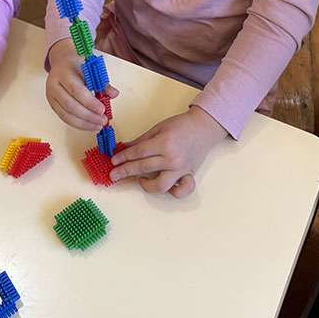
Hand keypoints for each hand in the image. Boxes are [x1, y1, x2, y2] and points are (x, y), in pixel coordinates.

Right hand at [46, 38, 117, 130]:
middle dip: (88, 116)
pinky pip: (64, 118)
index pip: (76, 90)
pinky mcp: (53, 105)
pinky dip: (78, 124)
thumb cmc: (76, 65)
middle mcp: (54, 85)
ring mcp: (51, 96)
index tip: (102, 110)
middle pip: (70, 105)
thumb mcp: (90, 68)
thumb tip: (114, 94)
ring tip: (98, 125)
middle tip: (102, 120)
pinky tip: (89, 125)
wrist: (62, 62)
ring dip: (84, 123)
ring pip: (65, 115)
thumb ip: (102, 83)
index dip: (89, 102)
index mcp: (64, 73)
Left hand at [109, 105, 227, 197]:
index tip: (114, 161)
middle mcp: (172, 158)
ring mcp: (181, 169)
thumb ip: (141, 140)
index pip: (138, 153)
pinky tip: (165, 187)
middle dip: (126, 171)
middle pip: (143, 167)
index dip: (124, 157)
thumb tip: (126, 148)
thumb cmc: (183, 125)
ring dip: (147, 186)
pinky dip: (174, 192)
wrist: (204, 127)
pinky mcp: (189, 174)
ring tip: (140, 180)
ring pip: (161, 185)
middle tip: (114, 174)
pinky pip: (182, 190)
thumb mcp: (159, 128)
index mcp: (164, 143)